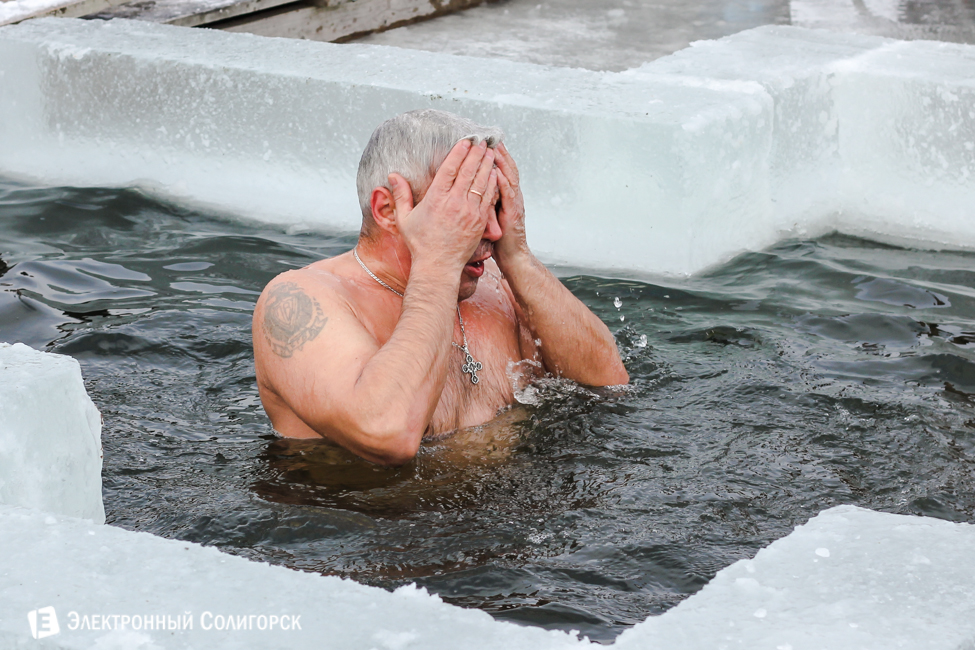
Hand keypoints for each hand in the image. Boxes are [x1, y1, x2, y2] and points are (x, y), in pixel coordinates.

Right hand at [388, 139, 498, 271]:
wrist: (438, 265)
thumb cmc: (420, 243)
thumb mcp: (405, 219)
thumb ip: (401, 195)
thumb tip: (393, 175)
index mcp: (436, 199)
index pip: (449, 169)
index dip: (459, 152)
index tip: (465, 141)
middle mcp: (454, 203)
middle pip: (468, 171)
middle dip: (476, 153)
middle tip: (482, 140)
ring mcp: (469, 212)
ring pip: (481, 182)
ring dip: (486, 164)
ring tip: (491, 151)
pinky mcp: (479, 221)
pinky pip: (488, 197)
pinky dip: (492, 183)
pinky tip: (494, 173)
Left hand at [493, 143, 529, 267]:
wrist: (513, 257)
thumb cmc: (499, 239)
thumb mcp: (489, 216)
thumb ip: (483, 200)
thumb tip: (468, 189)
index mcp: (505, 195)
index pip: (499, 169)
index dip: (494, 155)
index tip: (484, 141)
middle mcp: (511, 196)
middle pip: (506, 168)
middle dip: (498, 152)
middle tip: (489, 136)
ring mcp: (513, 203)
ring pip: (508, 177)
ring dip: (501, 162)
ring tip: (493, 147)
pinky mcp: (512, 214)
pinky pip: (507, 195)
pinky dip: (502, 182)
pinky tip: (496, 171)